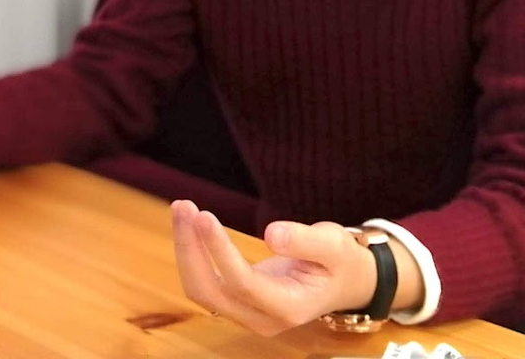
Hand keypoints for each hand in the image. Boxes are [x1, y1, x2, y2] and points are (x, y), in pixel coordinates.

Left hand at [169, 199, 375, 336]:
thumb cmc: (340, 262)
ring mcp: (247, 314)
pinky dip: (192, 254)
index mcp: (289, 308)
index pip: (242, 282)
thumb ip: (305, 240)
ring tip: (182, 208)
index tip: (203, 215)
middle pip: (210, 291)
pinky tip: (188, 224)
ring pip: (201, 290)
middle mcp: (262, 319)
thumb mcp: (334, 245)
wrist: (343, 282)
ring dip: (186, 250)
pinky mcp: (237, 302)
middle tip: (184, 206)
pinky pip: (204, 283)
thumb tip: (271, 234)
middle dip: (190, 249)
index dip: (218, 250)